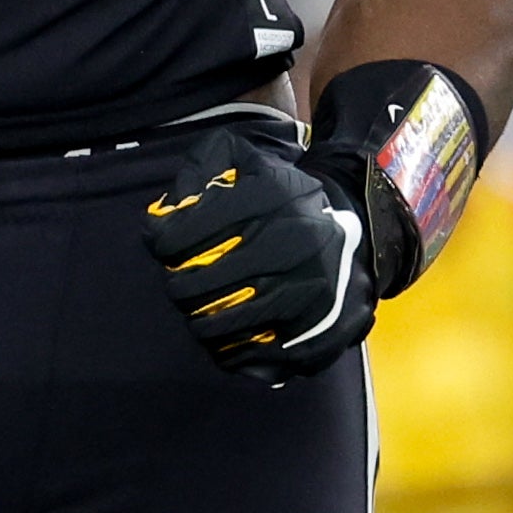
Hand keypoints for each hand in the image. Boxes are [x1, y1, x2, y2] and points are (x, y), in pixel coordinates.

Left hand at [142, 121, 394, 381]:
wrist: (351, 230)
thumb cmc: (278, 195)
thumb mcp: (239, 158)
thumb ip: (198, 171)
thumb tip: (163, 217)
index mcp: (271, 196)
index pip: (182, 237)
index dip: (161, 244)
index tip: (165, 246)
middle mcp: (294, 242)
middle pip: (196, 286)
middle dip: (177, 285)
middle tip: (181, 282)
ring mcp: (308, 290)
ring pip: (218, 324)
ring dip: (197, 320)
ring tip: (199, 308)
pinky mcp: (317, 330)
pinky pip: (249, 355)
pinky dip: (226, 350)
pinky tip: (225, 334)